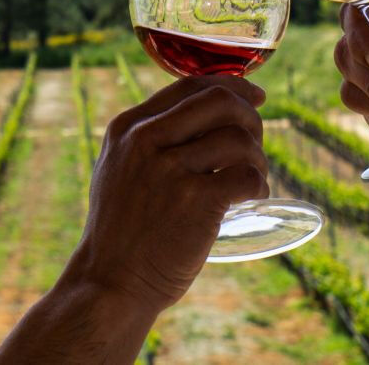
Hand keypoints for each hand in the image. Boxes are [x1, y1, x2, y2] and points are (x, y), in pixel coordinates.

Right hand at [63, 76, 268, 312]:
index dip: (232, 84)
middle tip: (256, 142)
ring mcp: (170, 170)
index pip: (190, 84)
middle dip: (251, 116)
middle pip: (220, 101)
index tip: (255, 95)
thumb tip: (206, 110)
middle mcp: (146, 141)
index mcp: (128, 128)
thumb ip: (149, 138)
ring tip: (254, 178)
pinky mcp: (195, 201)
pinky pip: (247, 175)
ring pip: (239, 138)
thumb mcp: (119, 168)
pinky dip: (259, 184)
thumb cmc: (122, 230)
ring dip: (258, 157)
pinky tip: (254, 196)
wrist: (109, 283)